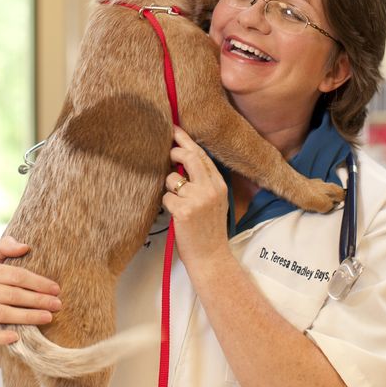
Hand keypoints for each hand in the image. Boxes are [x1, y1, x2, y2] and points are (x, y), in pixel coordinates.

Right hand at [0, 236, 61, 347]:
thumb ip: (5, 247)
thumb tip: (26, 246)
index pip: (16, 275)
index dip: (37, 282)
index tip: (56, 289)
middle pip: (12, 295)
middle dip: (37, 300)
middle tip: (58, 305)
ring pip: (3, 313)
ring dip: (27, 316)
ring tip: (48, 317)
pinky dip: (0, 337)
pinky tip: (17, 337)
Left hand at [162, 126, 230, 268]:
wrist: (211, 257)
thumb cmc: (208, 230)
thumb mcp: (214, 202)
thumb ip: (203, 182)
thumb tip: (182, 160)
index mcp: (219, 185)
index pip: (202, 156)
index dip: (187, 141)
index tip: (175, 129)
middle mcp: (210, 189)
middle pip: (189, 157)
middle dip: (175, 151)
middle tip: (168, 152)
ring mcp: (198, 199)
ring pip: (172, 178)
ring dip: (169, 188)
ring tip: (178, 203)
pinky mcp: (184, 210)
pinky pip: (166, 197)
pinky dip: (167, 205)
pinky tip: (176, 216)